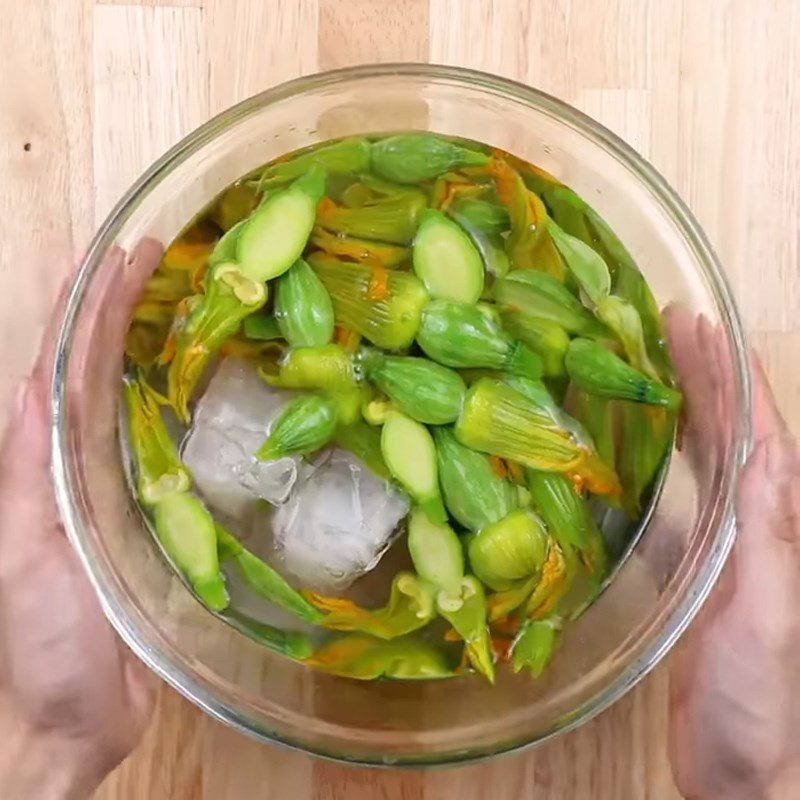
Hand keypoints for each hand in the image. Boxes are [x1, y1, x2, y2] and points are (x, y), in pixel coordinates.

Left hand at [0, 245, 159, 798]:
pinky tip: (209, 387)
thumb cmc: (43, 642)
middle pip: (98, 366)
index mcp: (46, 461)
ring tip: (189, 298)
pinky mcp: (154, 516)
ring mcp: (117, 485)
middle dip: (122, 305)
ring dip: (152, 343)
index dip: (91, 304)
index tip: (124, 254)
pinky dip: (182, 406)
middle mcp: (79, 461)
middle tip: (163, 255)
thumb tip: (35, 388)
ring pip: (132, 398)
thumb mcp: (26, 552)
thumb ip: (30, 475)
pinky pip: (168, 447)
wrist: (73, 716)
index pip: (66, 363)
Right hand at [666, 309, 799, 799]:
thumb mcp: (767, 619)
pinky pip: (678, 495)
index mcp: (774, 522)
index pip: (756, 430)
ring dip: (682, 403)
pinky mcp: (693, 565)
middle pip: (729, 429)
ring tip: (648, 361)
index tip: (696, 323)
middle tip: (665, 323)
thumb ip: (768, 539)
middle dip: (703, 370)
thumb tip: (765, 453)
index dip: (729, 372)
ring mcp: (723, 541)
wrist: (743, 768)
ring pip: (704, 454)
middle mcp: (752, 521)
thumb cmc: (761, 703)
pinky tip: (633, 443)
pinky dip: (660, 458)